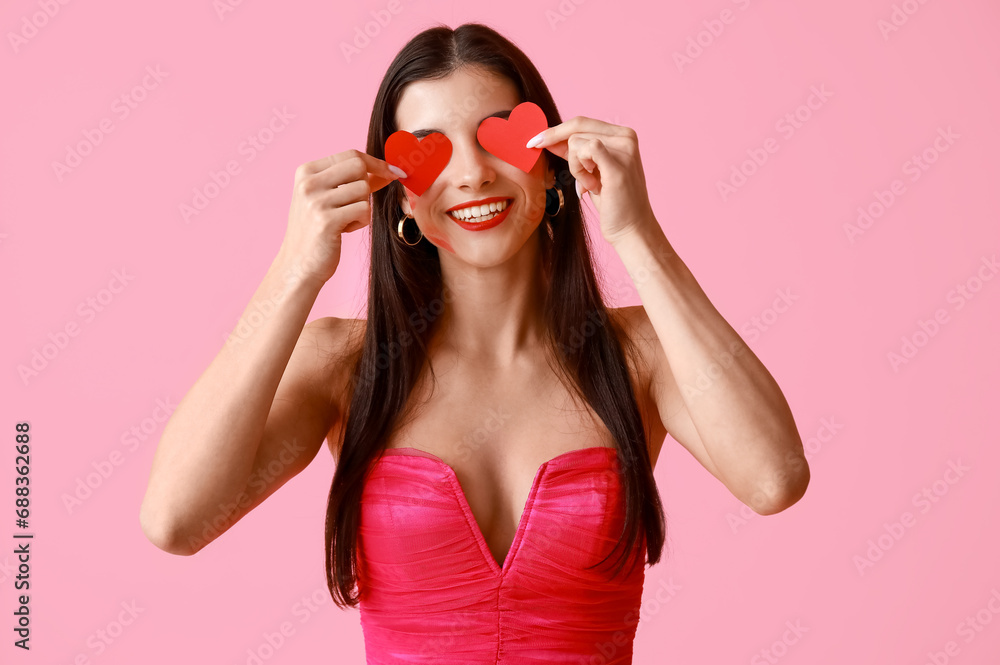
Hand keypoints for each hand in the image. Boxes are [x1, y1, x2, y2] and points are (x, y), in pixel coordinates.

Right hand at [279, 150, 400, 286]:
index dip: (376, 163)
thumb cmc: (316, 231)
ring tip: (345, 221)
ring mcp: (316, 201)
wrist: (298, 265)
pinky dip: (361, 221)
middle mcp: (308, 182)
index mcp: (306, 171)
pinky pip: (364, 210)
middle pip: (358, 166)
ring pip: (363, 190)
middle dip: (368, 185)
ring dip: (363, 208)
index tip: (394, 171)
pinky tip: (344, 230)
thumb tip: (386, 170)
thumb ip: (351, 181)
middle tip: (359, 203)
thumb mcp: (327, 198)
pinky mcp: (327, 220)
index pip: (350, 155)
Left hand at [528, 116, 656, 245]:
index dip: (555, 131)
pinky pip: (586, 150)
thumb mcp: (590, 171)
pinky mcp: (618, 165)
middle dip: (562, 149)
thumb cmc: (612, 202)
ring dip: (575, 167)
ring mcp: (624, 149)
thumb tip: (547, 138)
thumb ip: (574, 153)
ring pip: (576, 142)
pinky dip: (580, 169)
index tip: (534, 141)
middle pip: (576, 128)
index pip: (581, 123)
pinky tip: (590, 185)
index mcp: (622, 135)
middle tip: (559, 165)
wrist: (630, 229)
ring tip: (590, 185)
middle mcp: (626, 137)